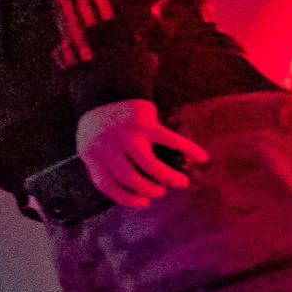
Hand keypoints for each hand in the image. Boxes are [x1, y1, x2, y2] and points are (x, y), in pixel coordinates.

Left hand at [77, 99, 207, 207]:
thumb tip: (131, 192)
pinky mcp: (145, 122)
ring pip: (149, 164)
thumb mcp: (89, 144)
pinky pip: (170, 140)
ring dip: (168, 177)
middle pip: (129, 177)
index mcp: (91, 153)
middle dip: (148, 189)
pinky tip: (202, 157)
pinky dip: (188, 149)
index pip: (106, 184)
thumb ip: (103, 165)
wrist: (105, 88)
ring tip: (180, 182)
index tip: (143, 202)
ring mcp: (127, 134)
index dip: (126, 198)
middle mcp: (107, 145)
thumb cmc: (100, 125)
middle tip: (161, 191)